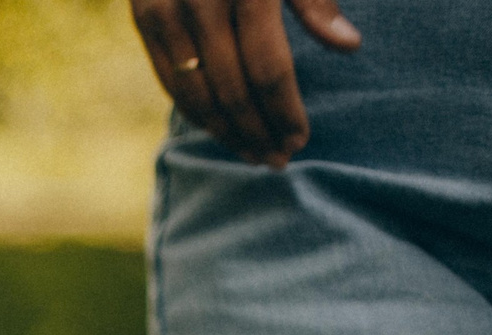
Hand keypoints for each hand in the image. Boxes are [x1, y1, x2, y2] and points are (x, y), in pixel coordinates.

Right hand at [129, 0, 360, 168]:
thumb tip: (348, 45)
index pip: (267, 71)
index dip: (284, 113)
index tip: (301, 142)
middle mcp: (203, 1)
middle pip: (231, 90)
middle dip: (256, 132)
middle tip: (276, 161)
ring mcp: (167, 9)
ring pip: (194, 93)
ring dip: (224, 131)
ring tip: (250, 154)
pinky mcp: (143, 14)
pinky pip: (167, 77)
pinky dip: (191, 107)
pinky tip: (217, 126)